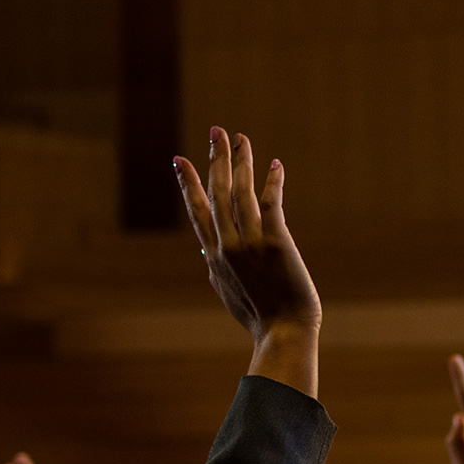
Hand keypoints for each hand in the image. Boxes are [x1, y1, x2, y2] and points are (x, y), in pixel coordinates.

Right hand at [174, 127, 322, 396]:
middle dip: (215, 160)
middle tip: (215, 131)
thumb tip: (204, 250)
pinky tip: (274, 164)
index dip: (188, 184)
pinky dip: (271, 182)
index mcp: (215, 256)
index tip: (180, 159)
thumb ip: (215, 267)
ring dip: (240, 162)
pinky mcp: (276, 243)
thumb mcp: (228, 291)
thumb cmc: (260, 316)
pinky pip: (271, 204)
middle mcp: (227, 246)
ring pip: (240, 193)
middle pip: (217, 193)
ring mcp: (250, 243)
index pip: (197, 212)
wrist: (284, 332)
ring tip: (240, 138)